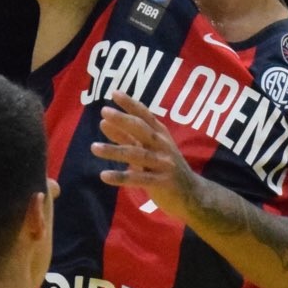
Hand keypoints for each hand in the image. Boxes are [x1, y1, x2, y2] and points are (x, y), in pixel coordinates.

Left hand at [91, 90, 201, 213]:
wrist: (193, 195)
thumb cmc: (166, 168)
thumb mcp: (148, 150)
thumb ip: (127, 138)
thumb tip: (104, 122)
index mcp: (160, 135)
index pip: (145, 115)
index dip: (131, 104)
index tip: (115, 93)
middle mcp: (163, 146)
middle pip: (142, 129)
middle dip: (123, 120)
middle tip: (104, 111)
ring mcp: (164, 164)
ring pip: (137, 154)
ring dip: (115, 150)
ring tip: (94, 147)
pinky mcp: (162, 183)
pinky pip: (139, 179)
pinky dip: (121, 177)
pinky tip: (104, 176)